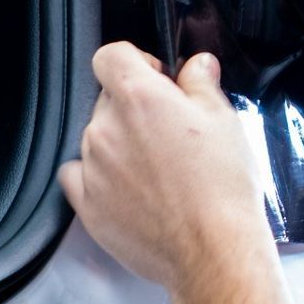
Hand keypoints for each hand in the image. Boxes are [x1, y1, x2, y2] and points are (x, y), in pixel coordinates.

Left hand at [58, 45, 270, 294]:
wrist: (213, 248)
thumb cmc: (223, 186)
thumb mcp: (224, 120)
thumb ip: (201, 83)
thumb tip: (195, 67)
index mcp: (138, 97)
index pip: (111, 56)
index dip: (136, 62)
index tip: (156, 79)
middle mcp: (106, 128)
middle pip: (107, 99)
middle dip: (135, 108)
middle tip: (170, 132)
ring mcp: (92, 168)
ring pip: (97, 139)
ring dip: (120, 144)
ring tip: (159, 170)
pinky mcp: (87, 205)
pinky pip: (78, 176)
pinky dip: (98, 177)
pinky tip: (130, 188)